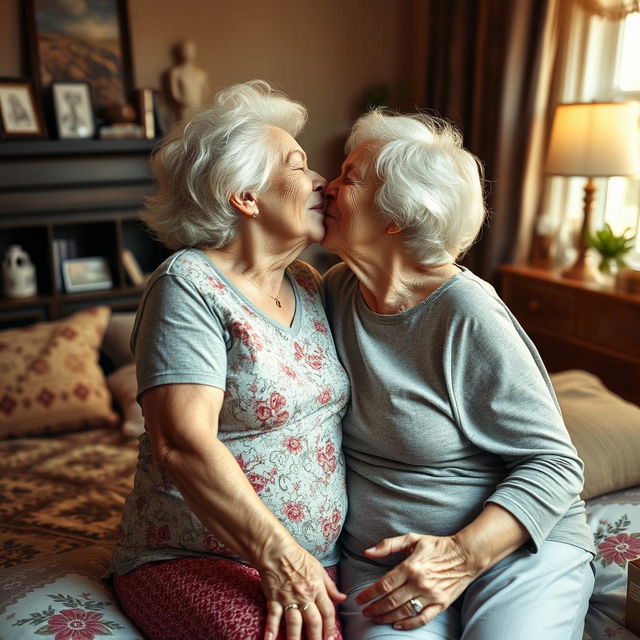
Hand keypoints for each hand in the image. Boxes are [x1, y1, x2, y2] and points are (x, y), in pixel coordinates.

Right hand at [260, 542, 345, 639]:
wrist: (277, 550)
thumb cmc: (298, 558)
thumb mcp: (318, 569)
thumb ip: (330, 586)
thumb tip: (342, 598)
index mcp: (316, 588)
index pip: (327, 612)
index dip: (330, 627)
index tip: (331, 639)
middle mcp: (304, 595)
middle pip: (313, 622)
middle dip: (316, 638)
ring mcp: (288, 598)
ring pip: (294, 623)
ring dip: (296, 639)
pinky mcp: (274, 599)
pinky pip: (273, 617)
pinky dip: (271, 629)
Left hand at [355, 533, 478, 630]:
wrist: (465, 555)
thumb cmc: (437, 545)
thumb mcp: (412, 539)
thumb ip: (388, 545)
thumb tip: (368, 552)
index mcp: (410, 566)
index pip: (384, 584)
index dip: (369, 593)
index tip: (359, 599)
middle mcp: (419, 582)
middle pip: (391, 601)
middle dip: (374, 608)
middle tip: (364, 612)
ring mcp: (430, 595)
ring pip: (404, 612)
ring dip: (386, 617)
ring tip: (375, 618)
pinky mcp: (441, 604)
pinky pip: (422, 619)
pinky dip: (408, 625)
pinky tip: (397, 625)